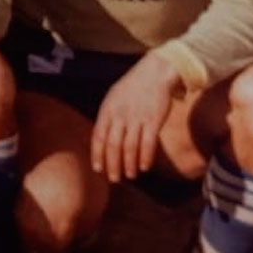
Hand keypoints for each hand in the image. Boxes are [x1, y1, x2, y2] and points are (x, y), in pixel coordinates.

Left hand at [91, 54, 180, 182]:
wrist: (154, 73)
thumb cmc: (132, 87)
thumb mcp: (113, 98)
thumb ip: (107, 118)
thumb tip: (102, 138)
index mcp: (107, 110)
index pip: (98, 137)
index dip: (98, 155)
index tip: (98, 169)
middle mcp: (120, 116)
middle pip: (113, 146)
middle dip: (112, 165)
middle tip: (114, 179)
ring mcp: (137, 118)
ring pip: (130, 147)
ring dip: (129, 164)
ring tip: (130, 175)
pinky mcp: (154, 120)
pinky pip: (148, 143)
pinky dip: (145, 157)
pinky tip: (144, 167)